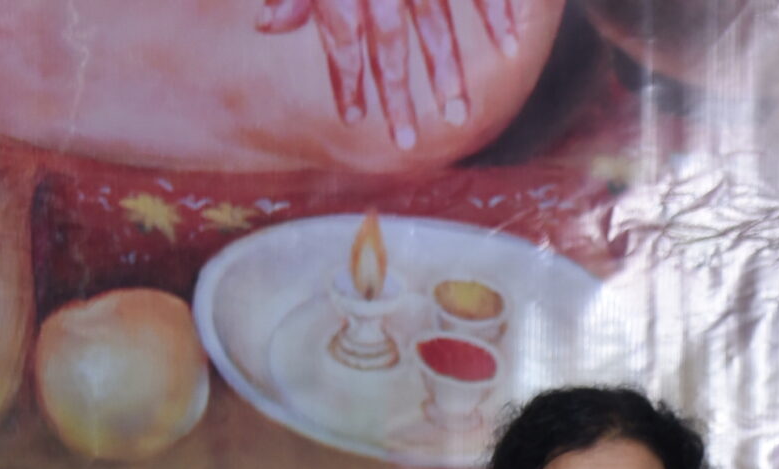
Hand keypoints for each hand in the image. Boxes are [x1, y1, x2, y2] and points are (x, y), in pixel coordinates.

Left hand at [257, 0, 525, 145]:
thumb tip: (267, 24)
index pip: (344, 36)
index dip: (347, 78)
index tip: (355, 118)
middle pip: (391, 45)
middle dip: (396, 96)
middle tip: (405, 143)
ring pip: (438, 27)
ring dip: (448, 75)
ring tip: (458, 117)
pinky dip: (498, 16)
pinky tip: (511, 46)